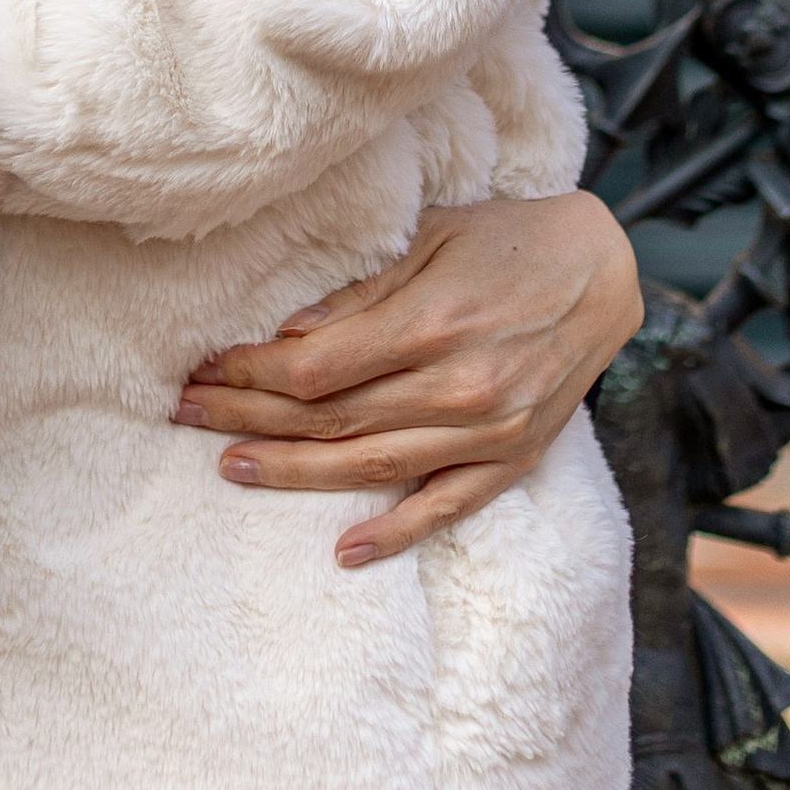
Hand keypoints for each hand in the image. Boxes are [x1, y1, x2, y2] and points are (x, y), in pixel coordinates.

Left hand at [171, 189, 643, 566]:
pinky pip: (445, 506)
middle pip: (331, 418)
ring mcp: (487, 431)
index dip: (253, 373)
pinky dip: (395, 533)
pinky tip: (345, 550)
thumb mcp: (430, 239)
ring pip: (372, 467)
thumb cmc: (505, 240)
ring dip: (295, 472)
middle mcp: (457, 386)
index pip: (316, 368)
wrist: (600, 269)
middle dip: (251, 417)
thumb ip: (362, 295)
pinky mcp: (512, 459)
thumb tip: (289, 337)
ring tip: (232, 467)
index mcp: (431, 323)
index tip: (208, 367)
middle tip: (188, 414)